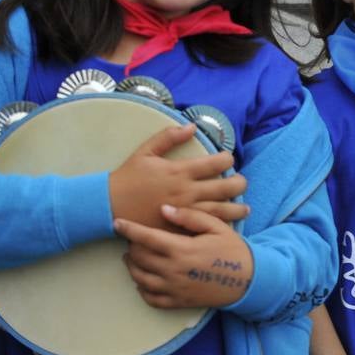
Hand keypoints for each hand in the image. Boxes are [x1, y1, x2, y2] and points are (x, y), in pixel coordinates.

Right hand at [109, 124, 248, 230]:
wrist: (109, 205)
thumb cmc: (128, 177)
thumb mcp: (146, 152)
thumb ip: (168, 137)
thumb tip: (191, 126)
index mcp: (180, 171)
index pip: (216, 163)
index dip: (228, 159)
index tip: (228, 159)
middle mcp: (187, 191)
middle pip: (226, 188)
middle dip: (239, 184)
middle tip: (241, 182)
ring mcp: (185, 211)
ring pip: (222, 211)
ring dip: (237, 208)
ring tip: (245, 208)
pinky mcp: (179, 228)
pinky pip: (205, 228)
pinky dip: (220, 227)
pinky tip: (228, 226)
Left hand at [114, 204, 253, 308]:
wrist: (248, 280)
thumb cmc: (232, 249)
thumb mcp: (216, 227)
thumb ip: (190, 217)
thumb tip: (163, 209)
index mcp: (181, 249)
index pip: (146, 237)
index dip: (128, 229)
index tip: (117, 222)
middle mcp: (172, 270)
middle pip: (138, 257)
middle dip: (131, 245)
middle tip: (134, 238)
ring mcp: (173, 288)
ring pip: (139, 278)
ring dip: (132, 265)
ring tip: (133, 256)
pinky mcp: (177, 302)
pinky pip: (149, 298)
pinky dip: (141, 288)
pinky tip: (144, 279)